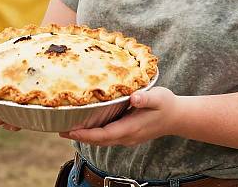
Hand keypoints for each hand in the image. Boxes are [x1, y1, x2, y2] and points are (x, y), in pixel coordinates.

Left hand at [59, 87, 178, 145]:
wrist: (177, 117)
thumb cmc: (167, 105)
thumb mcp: (159, 98)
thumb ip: (146, 98)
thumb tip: (133, 98)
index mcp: (132, 128)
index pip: (104, 135)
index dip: (87, 134)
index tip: (71, 130)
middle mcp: (127, 136)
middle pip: (99, 140)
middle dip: (79, 136)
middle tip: (60, 129)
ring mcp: (127, 137)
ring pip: (102, 140)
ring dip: (85, 136)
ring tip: (67, 128)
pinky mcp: (127, 133)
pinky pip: (107, 136)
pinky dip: (94, 133)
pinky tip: (86, 125)